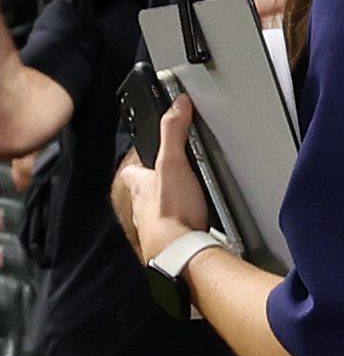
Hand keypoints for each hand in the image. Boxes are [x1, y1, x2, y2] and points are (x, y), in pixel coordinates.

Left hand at [110, 92, 210, 262]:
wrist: (178, 251)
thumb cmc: (170, 210)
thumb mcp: (173, 162)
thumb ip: (174, 131)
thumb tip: (178, 104)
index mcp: (137, 184)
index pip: (134, 166)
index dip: (143, 160)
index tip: (155, 154)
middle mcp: (140, 205)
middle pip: (147, 189)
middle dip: (160, 185)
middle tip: (180, 178)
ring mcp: (153, 225)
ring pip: (159, 211)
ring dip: (172, 207)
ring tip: (191, 201)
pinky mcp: (169, 241)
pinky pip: (176, 229)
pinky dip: (184, 226)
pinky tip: (197, 224)